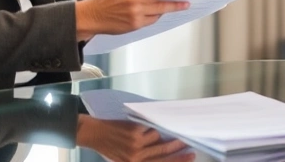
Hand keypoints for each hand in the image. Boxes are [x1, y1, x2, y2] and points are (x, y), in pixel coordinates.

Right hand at [76, 0, 193, 40]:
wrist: (92, 14)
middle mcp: (136, 0)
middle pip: (164, 1)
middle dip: (180, 0)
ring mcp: (136, 14)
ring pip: (160, 11)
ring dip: (172, 9)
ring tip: (182, 6)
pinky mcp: (135, 25)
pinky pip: (152, 20)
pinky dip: (158, 15)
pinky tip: (162, 13)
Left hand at [76, 115, 194, 161]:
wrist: (94, 134)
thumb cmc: (109, 147)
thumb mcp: (125, 159)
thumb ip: (143, 158)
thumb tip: (165, 151)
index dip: (177, 161)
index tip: (190, 157)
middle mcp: (136, 158)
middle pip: (164, 153)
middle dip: (178, 147)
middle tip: (189, 143)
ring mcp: (135, 144)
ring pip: (158, 137)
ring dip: (159, 133)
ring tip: (154, 131)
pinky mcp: (134, 131)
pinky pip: (150, 128)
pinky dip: (149, 126)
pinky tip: (142, 125)